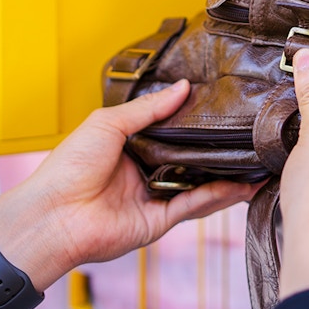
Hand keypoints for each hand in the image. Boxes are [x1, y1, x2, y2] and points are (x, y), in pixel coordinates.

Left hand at [0, 80, 258, 289]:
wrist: (54, 214)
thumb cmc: (68, 167)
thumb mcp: (109, 123)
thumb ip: (149, 108)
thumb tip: (182, 88)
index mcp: (130, 146)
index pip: (171, 131)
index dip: (195, 122)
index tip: (221, 109)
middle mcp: (145, 171)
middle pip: (190, 158)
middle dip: (217, 150)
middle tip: (246, 136)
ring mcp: (153, 197)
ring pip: (199, 184)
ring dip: (227, 175)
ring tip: (255, 162)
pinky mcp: (158, 221)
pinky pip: (194, 205)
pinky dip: (218, 196)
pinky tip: (239, 184)